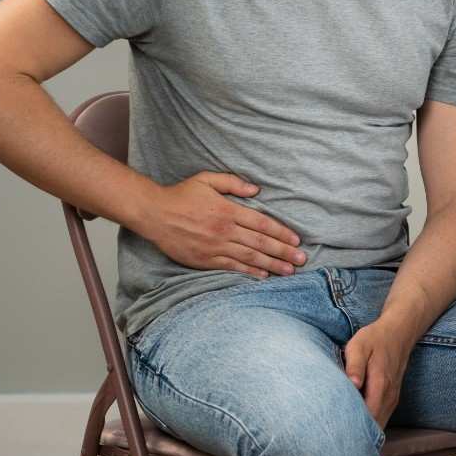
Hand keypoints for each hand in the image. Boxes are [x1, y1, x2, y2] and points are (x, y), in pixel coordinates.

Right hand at [134, 172, 305, 277]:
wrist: (154, 214)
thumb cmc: (181, 195)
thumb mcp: (207, 180)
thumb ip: (233, 183)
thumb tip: (256, 190)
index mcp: (228, 210)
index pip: (262, 223)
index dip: (282, 233)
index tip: (296, 240)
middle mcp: (224, 230)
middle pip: (260, 242)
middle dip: (283, 252)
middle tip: (302, 260)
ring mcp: (215, 247)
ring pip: (249, 257)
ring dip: (271, 265)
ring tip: (289, 271)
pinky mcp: (204, 259)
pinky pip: (231, 266)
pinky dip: (248, 271)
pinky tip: (263, 275)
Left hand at [344, 319, 412, 429]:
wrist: (399, 333)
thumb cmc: (375, 339)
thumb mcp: (359, 346)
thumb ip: (355, 365)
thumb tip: (353, 385)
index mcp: (380, 384)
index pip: (368, 417)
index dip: (353, 428)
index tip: (336, 435)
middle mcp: (389, 396)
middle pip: (374, 425)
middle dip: (357, 434)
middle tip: (335, 440)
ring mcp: (392, 399)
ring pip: (379, 424)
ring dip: (364, 430)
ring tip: (343, 435)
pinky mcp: (392, 399)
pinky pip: (381, 418)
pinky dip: (370, 424)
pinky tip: (355, 423)